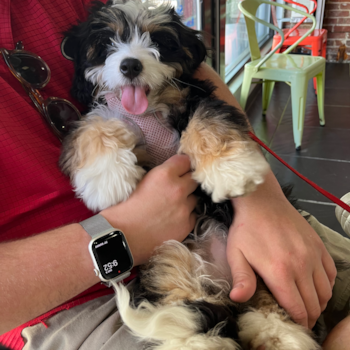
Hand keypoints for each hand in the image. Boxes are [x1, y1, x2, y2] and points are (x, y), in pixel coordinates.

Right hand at [100, 154, 197, 265]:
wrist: (124, 234)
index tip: (180, 170)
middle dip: (186, 182)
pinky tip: (172, 219)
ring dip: (186, 200)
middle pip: (194, 179)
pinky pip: (192, 215)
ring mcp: (184, 208)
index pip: (185, 161)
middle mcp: (178, 189)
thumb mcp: (144, 180)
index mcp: (164, 174)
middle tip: (176, 189)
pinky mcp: (187, 224)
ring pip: (194, 198)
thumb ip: (163, 173)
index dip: (182, 166)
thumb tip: (176, 171)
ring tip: (172, 207)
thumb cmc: (127, 207)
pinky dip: (185, 216)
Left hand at [227, 172, 336, 328]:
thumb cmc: (246, 228)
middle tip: (300, 318)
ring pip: (326, 291)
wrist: (262, 202)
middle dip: (309, 316)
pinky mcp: (319, 245)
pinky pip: (331, 273)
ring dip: (319, 302)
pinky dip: (326, 284)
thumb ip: (241, 279)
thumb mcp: (236, 253)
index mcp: (280, 272)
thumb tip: (238, 300)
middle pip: (315, 304)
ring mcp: (313, 255)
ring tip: (307, 304)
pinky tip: (315, 285)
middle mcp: (302, 266)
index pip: (298, 309)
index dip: (298, 322)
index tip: (294, 325)